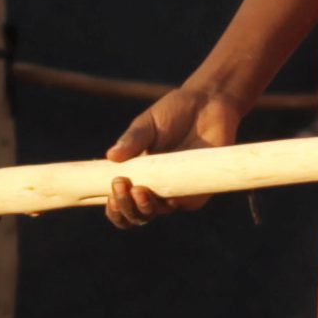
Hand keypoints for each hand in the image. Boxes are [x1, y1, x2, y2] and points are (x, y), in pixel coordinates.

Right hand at [102, 74, 244, 225]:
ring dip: (143, 207)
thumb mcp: (148, 124)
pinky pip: (183, 205)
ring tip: (138, 189)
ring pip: (155, 213)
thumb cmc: (174, 112)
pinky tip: (164, 196)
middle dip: (125, 207)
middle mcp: (155, 188)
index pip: (121, 202)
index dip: (114, 207)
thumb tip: (110, 157)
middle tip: (121, 186)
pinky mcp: (199, 191)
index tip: (109, 194)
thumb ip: (132, 140)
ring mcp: (177, 191)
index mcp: (137, 175)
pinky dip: (171, 204)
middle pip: (136, 215)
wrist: (208, 102)